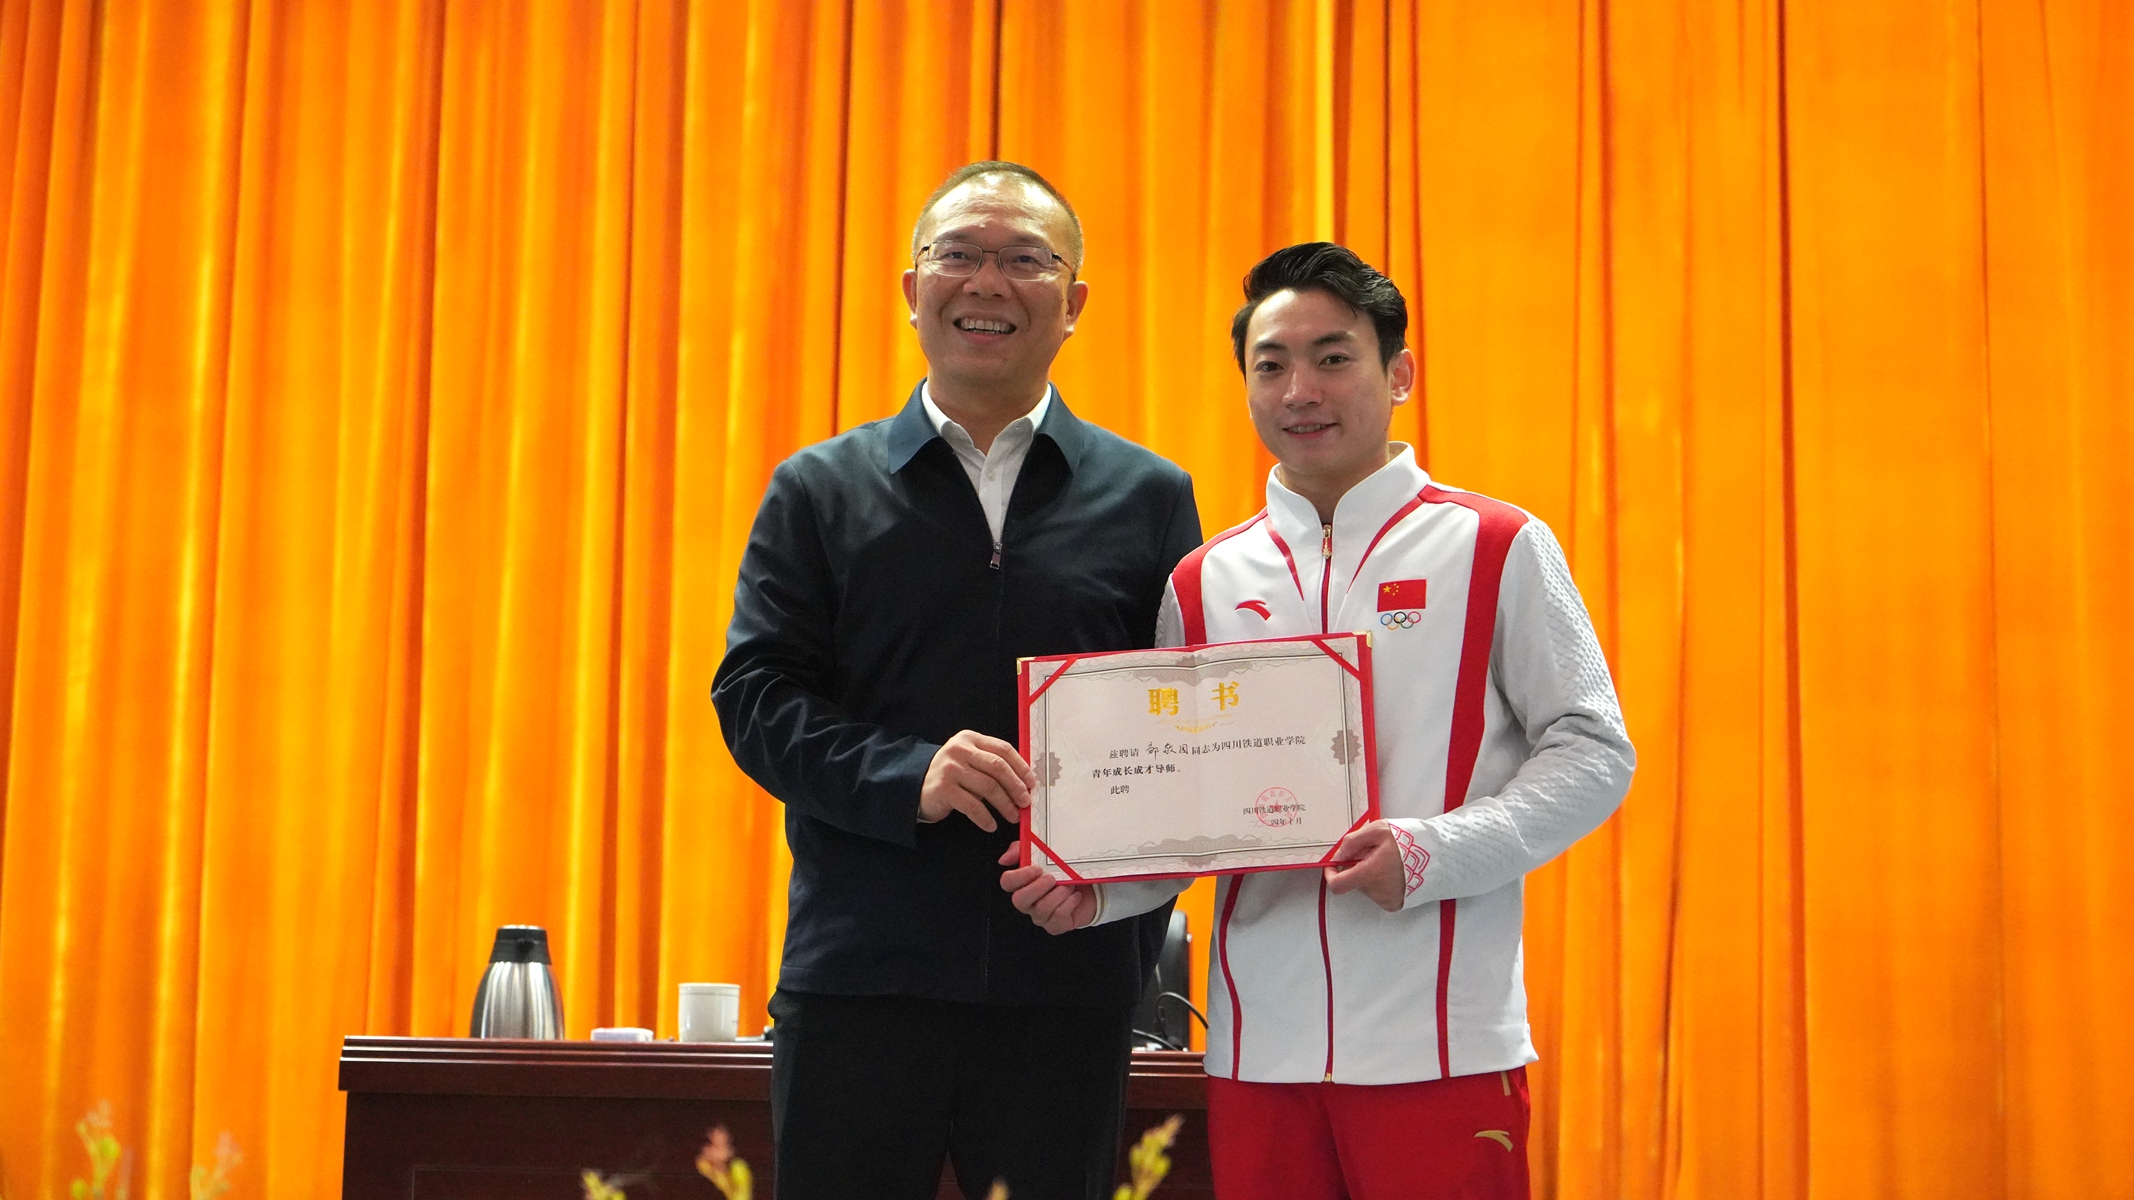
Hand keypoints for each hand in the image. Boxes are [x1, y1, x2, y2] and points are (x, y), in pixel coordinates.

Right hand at [917, 730, 1034, 832]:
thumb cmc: (951, 774)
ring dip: (1005, 804)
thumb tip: (1024, 783)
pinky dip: (985, 818)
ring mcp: (951, 769)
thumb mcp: (970, 760)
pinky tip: (991, 825)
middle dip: (1016, 786)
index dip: (1021, 766)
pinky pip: (972, 806)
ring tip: (1012, 816)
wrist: (915, 785)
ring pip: (988, 787)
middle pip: (997, 767)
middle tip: (1025, 802)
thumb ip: (991, 764)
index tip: (1031, 783)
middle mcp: (960, 750)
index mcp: (971, 739)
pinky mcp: (943, 789)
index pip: (1003, 749)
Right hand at [998, 842, 1097, 933]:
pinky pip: (1058, 917)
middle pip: (1019, 900)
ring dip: (1058, 894)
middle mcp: (1028, 902)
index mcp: (1022, 884)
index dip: (1019, 876)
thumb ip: (1024, 850)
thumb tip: (1004, 859)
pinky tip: (1075, 895)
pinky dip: (1069, 903)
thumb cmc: (1064, 872)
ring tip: (1069, 885)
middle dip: (1037, 888)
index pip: (1007, 882)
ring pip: (1042, 909)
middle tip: (1052, 878)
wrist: (1088, 889)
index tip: (1036, 868)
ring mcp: (1041, 916)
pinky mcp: (1055, 925)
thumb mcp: (1045, 854)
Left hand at [1323, 820, 1406, 911]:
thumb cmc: (1410, 842)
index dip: (1330, 874)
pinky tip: (1393, 872)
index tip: (1333, 865)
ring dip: (1371, 874)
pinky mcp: (1395, 904)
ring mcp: (1386, 900)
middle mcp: (1377, 892)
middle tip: (1374, 853)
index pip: (1337, 885)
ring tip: (1388, 861)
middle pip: (1354, 881)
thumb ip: (1353, 842)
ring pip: (1367, 886)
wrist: (1437, 855)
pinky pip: (1379, 893)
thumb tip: (1338, 854)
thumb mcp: (1378, 830)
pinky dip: (1381, 883)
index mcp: (1370, 874)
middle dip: (1358, 867)